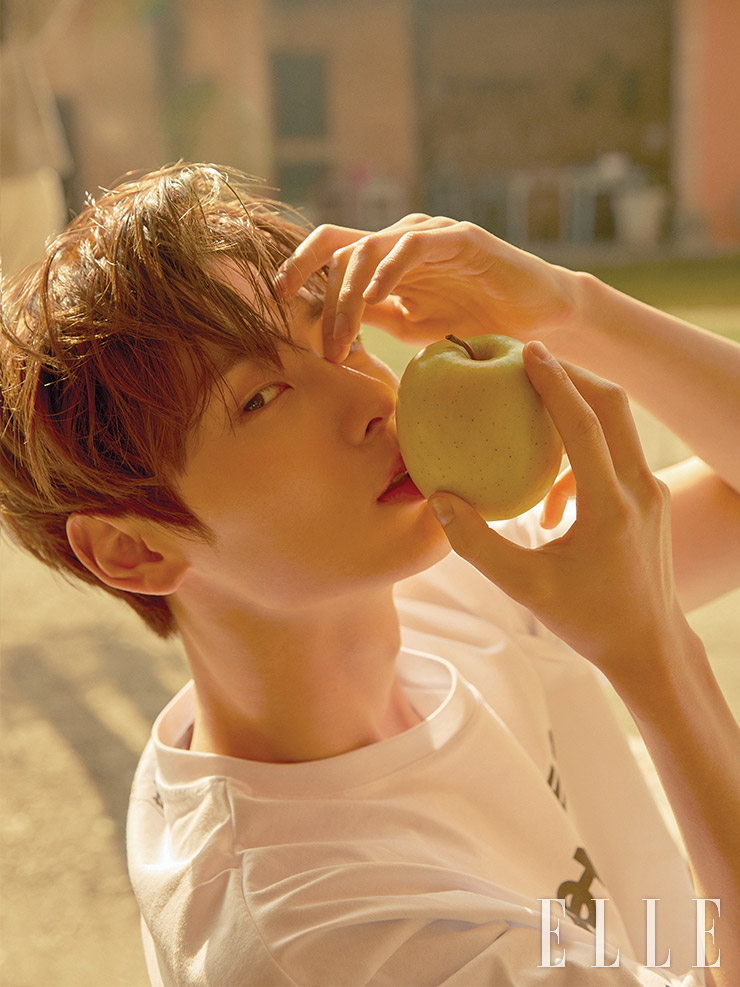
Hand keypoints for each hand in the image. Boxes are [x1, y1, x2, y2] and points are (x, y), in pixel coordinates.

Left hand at [276, 215, 579, 360]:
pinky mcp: (461, 238)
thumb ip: (374, 315)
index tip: (275, 301)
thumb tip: (330, 321)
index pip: (331, 249)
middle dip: (325, 303)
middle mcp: (402, 238)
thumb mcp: (412, 324)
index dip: (297, 267)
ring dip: (349, 297)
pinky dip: (388, 269)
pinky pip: (413, 245)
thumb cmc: (476, 319)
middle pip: (341, 251)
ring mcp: (431, 234)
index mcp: (388, 257)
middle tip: (327, 351)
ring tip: (345, 340)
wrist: (536, 318)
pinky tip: (376, 298)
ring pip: (369, 249)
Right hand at [428, 342, 696, 698]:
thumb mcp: (524, 587)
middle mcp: (639, 490)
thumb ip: (477, 542)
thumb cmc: (586, 620)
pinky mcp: (652, 501)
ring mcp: (651, 493)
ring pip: (620, 426)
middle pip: (613, 406)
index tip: (529, 351)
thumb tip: (441, 498)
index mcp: (610, 506)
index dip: (556, 383)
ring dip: (581, 407)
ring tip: (536, 405)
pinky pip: (618, 456)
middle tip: (531, 362)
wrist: (650, 647)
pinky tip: (550, 500)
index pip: (585, 425)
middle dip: (574, 376)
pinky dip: (584, 454)